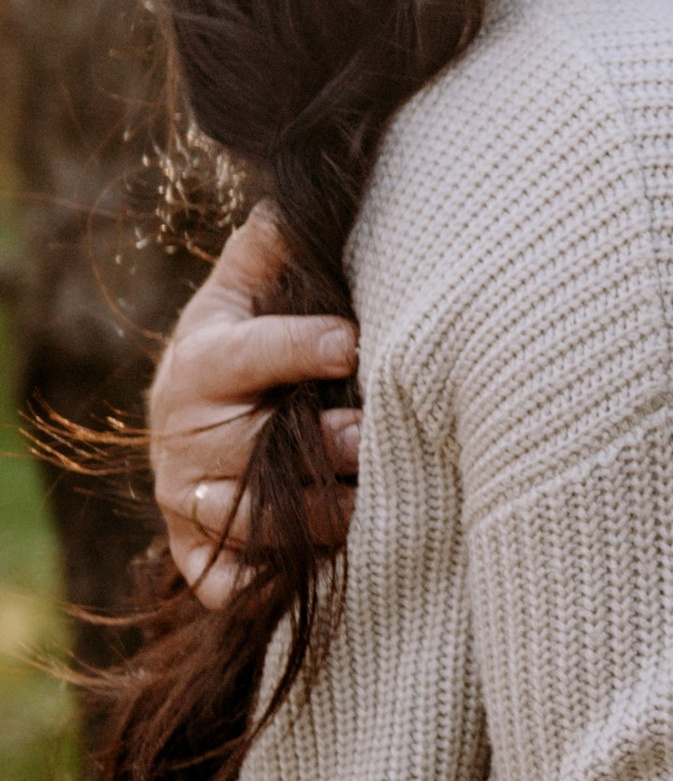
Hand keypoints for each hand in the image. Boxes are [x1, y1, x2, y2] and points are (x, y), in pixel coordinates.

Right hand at [150, 207, 360, 608]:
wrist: (189, 422)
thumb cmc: (239, 348)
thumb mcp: (243, 292)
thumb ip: (270, 251)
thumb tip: (295, 196)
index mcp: (200, 362)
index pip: (249, 354)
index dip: (301, 348)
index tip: (356, 340)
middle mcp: (182, 435)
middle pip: (253, 449)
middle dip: (325, 445)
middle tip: (381, 439)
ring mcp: (185, 498)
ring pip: (252, 520)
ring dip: (319, 515)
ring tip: (376, 501)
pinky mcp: (194, 552)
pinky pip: (224, 581)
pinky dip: (265, 584)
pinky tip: (320, 569)